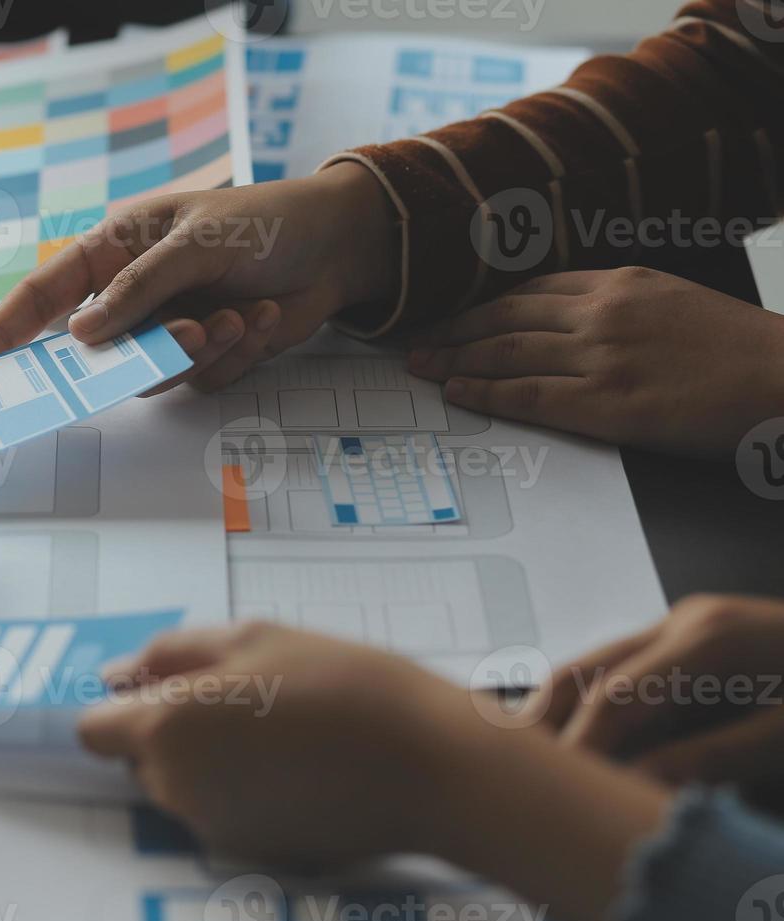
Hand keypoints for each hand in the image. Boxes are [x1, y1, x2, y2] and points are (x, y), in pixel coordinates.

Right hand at [0, 163, 398, 391]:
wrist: (339, 248)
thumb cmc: (263, 224)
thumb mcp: (196, 243)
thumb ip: (138, 290)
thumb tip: (81, 334)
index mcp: (115, 251)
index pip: (43, 296)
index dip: (3, 333)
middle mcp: (133, 296)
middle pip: (100, 349)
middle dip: (152, 347)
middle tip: (194, 331)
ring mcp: (166, 329)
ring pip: (152, 373)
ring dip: (204, 349)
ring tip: (243, 313)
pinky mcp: (203, 358)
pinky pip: (197, 382)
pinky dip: (235, 355)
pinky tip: (266, 317)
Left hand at [80, 622, 466, 866]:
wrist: (424, 765)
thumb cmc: (338, 683)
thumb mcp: (251, 637)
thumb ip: (171, 655)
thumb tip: (116, 675)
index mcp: (165, 730)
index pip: (93, 731)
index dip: (120, 706)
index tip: (162, 687)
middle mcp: (175, 789)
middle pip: (140, 757)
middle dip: (172, 728)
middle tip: (245, 694)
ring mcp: (212, 828)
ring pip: (182, 784)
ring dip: (209, 757)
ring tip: (281, 726)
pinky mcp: (251, 853)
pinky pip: (223, 811)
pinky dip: (244, 789)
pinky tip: (298, 765)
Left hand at [406, 267, 783, 455]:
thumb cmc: (739, 350)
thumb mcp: (676, 302)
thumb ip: (621, 306)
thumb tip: (571, 320)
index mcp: (621, 284)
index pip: (530, 290)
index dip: (480, 305)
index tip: (451, 316)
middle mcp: (603, 313)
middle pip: (505, 316)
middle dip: (452, 330)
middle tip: (415, 342)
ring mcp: (602, 357)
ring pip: (506, 353)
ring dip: (454, 360)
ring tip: (422, 367)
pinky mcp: (607, 404)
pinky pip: (528, 396)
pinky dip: (484, 393)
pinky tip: (458, 392)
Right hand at [534, 595, 783, 794]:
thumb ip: (714, 758)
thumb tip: (635, 785)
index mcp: (708, 640)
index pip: (613, 696)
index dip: (577, 744)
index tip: (557, 791)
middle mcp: (683, 623)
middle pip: (584, 669)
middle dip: (541, 719)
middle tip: (518, 767)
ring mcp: (683, 626)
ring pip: (596, 668)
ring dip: (564, 714)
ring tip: (541, 761)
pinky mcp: (690, 641)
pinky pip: (627, 673)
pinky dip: (599, 710)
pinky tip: (592, 745)